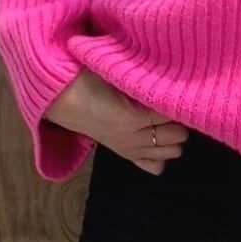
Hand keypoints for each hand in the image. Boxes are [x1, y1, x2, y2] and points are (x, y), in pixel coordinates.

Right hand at [44, 69, 190, 175]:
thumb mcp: (116, 74)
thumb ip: (142, 81)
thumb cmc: (88, 79)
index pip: (171, 115)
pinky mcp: (125, 155)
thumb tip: (170, 80)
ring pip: (173, 152)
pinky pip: (154, 167)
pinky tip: (157, 138)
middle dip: (179, 119)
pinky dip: (161, 155)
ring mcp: (130, 149)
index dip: (178, 101)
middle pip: (178, 135)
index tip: (178, 91)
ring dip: (174, 136)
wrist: (61, 99)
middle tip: (171, 105)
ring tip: (165, 120)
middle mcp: (133, 138)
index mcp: (131, 117)